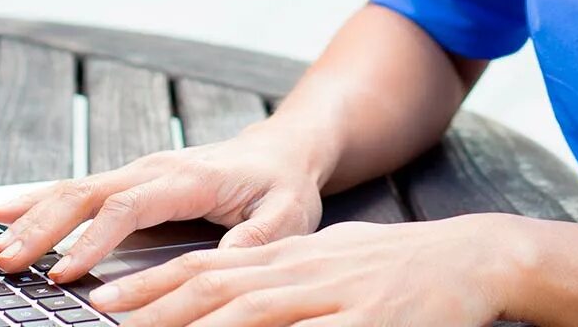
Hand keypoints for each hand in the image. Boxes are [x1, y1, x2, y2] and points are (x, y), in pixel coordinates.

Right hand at [0, 122, 329, 282]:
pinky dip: (35, 201)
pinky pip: (76, 189)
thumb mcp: (287, 214)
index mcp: (187, 178)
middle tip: (8, 262)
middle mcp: (153, 169)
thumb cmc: (283, 185)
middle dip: (42, 228)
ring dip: (31, 217)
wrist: (282, 150)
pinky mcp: (128, 181)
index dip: (94, 239)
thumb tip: (225, 263)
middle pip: (86, 194)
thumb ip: (256, 238)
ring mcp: (137, 172)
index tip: (66, 273)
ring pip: (73, 190)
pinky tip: (1, 214)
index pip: (128, 206)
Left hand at [84, 215, 514, 326]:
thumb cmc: (395, 266)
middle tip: (104, 323)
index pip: (205, 268)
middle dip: (155, 310)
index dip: (151, 284)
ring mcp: (334, 300)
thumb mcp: (326, 261)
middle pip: (216, 289)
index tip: (103, 301)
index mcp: (287, 258)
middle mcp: (301, 273)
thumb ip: (275, 277)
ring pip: (253, 315)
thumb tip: (229, 286)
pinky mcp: (369, 326)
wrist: (473, 257)